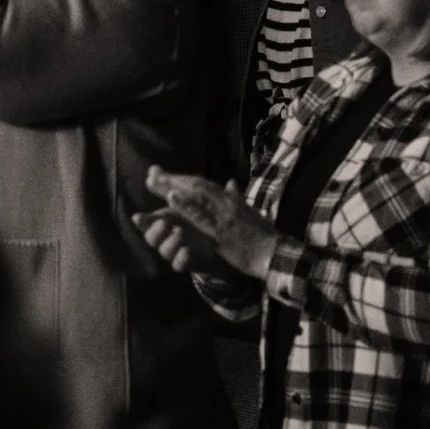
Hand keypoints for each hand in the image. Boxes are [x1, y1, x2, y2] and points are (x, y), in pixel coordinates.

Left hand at [145, 167, 278, 279]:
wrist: (275, 254)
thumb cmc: (263, 236)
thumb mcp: (250, 212)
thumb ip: (237, 197)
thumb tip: (231, 182)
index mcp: (232, 200)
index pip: (204, 185)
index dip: (183, 179)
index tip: (166, 175)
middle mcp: (227, 203)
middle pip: (196, 187)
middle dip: (174, 180)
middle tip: (153, 175)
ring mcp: (224, 217)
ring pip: (197, 198)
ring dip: (176, 188)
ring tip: (157, 181)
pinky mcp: (222, 232)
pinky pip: (201, 218)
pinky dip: (186, 207)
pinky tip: (172, 200)